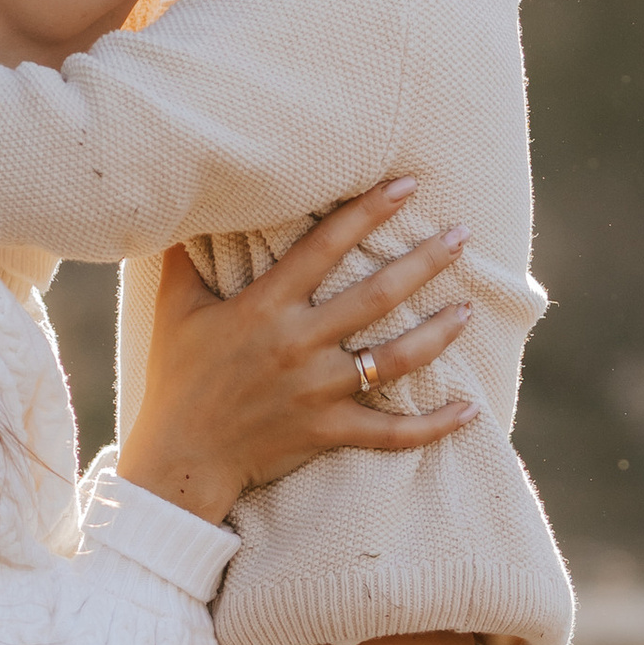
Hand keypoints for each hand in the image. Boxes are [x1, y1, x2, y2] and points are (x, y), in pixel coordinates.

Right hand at [117, 183, 477, 525]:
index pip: (326, 246)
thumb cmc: (177, 378)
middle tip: (462, 235)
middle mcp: (299, 344)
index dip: (368, 210)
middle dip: (425, 261)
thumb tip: (182, 204)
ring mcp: (318, 391)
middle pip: (377, 295)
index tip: (407, 184)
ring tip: (468, 309)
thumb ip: (183, 256)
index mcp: (265, 307)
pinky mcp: (328, 432)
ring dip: (439, 333)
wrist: (181, 460)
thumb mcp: (174, 309)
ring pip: (395, 359)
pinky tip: (469, 409)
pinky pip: (392, 431)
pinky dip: (434, 425)